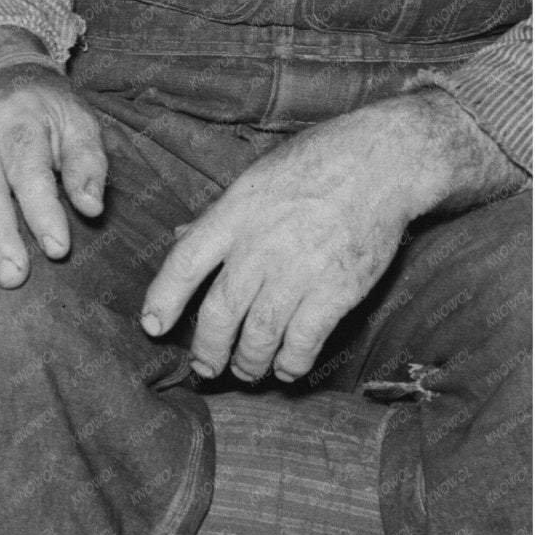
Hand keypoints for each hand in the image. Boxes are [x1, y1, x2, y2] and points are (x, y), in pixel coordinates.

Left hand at [139, 95, 474, 383]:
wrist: (382, 162)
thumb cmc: (312, 167)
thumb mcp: (253, 181)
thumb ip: (217, 217)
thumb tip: (180, 238)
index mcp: (234, 215)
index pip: (184, 263)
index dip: (163, 299)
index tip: (151, 326)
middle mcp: (260, 246)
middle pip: (219, 311)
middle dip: (206, 349)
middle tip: (203, 368)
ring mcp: (300, 270)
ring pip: (259, 333)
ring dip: (247, 363)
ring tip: (244, 372)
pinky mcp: (339, 289)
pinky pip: (305, 340)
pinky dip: (291, 363)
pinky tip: (286, 370)